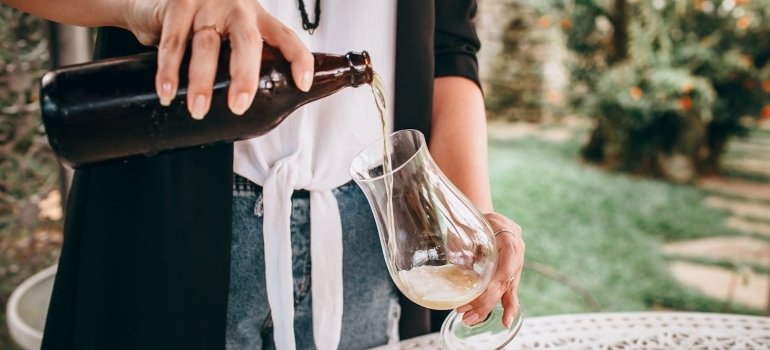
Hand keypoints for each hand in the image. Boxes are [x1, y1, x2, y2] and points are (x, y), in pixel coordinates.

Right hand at [123, 0, 313, 118]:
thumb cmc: (204, 21)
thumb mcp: (233, 34)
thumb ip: (245, 60)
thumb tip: (263, 107)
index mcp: (257, 17)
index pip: (285, 36)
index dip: (298, 59)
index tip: (303, 85)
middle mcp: (236, 9)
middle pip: (247, 42)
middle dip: (244, 76)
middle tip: (238, 106)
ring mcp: (206, 4)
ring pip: (207, 46)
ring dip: (201, 81)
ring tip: (199, 109)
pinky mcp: (177, 4)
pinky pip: (173, 42)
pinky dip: (169, 70)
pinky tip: (168, 91)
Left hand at [456, 212, 524, 327]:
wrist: (491, 219)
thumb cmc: (479, 220)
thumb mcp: (470, 224)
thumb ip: (464, 241)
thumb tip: (454, 259)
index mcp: (510, 239)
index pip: (505, 267)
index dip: (493, 285)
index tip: (476, 296)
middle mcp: (517, 255)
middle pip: (503, 283)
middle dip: (484, 301)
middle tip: (463, 313)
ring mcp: (516, 265)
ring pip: (505, 290)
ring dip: (487, 307)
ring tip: (470, 320)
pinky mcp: (511, 274)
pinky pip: (511, 292)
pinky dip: (508, 307)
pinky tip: (506, 322)